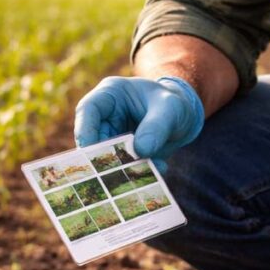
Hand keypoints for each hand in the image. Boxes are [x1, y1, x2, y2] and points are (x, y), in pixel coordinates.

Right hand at [74, 75, 203, 168]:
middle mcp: (106, 117)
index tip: (90, 152)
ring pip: (106, 159)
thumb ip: (157, 126)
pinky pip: (122, 170)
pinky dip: (138, 174)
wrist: (185, 119)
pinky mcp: (122, 157)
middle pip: (93, 139)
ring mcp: (113, 138)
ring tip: (149, 170)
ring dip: (124, 170)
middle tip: (121, 171)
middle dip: (106, 158)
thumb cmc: (174, 104)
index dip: (85, 130)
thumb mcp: (171, 109)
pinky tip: (159, 169)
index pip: (88, 110)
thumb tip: (140, 151)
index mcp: (111, 94)